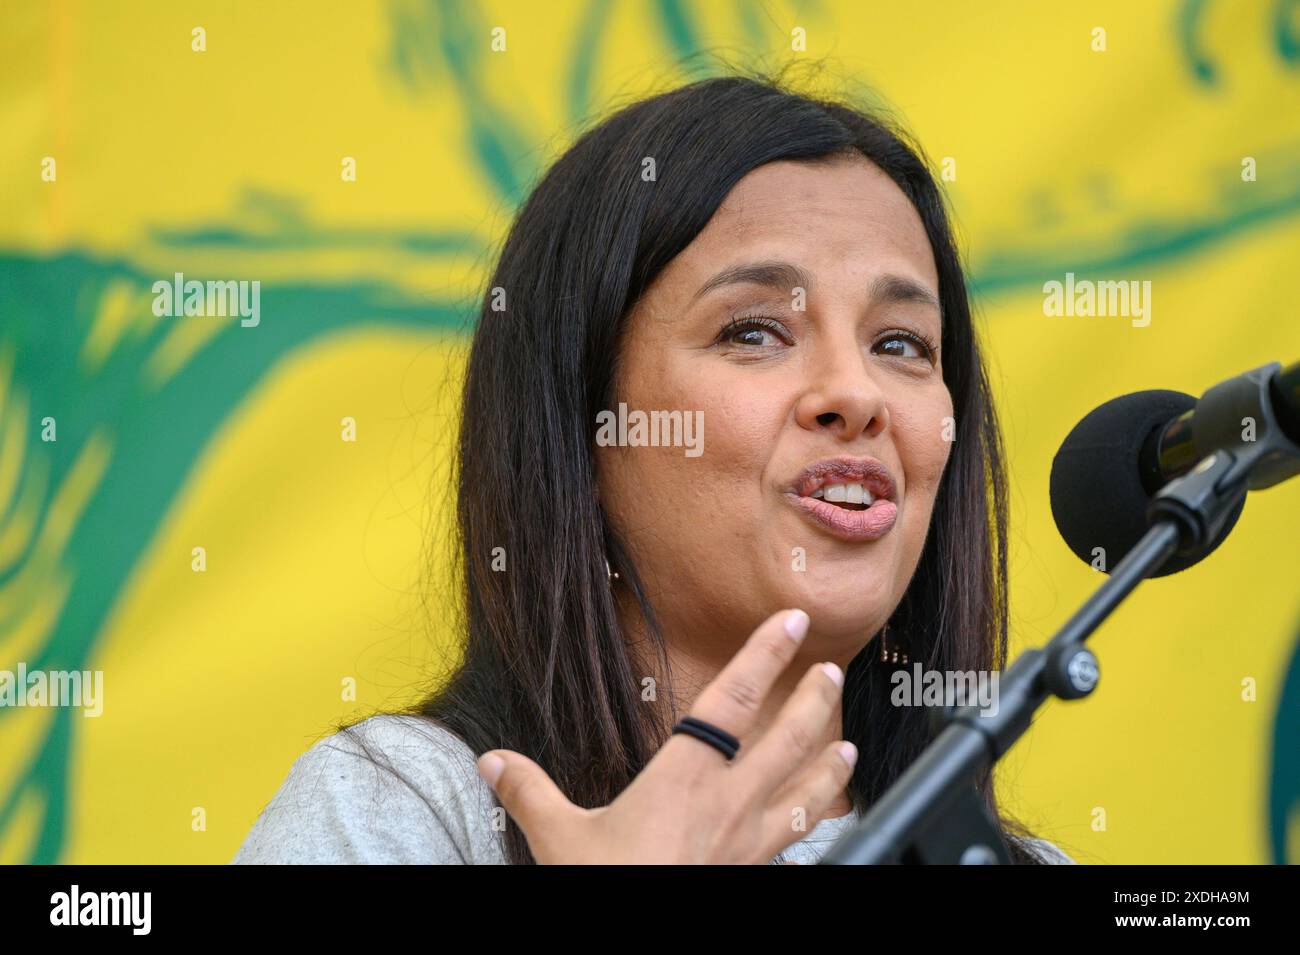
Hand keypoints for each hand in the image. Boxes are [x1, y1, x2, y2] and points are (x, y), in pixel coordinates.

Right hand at [475, 608, 856, 862]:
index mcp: (683, 778)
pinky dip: (814, 825)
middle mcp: (727, 805)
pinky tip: (820, 821)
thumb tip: (492, 762)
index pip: (733, 700)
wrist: (638, 945)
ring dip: (829, 767)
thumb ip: (529, 792)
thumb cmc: (607, 886)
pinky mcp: (751, 873)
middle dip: (812, 699)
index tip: (788, 622)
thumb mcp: (558, 838)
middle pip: (785, 739)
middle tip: (831, 669)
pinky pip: (794, 842)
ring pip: (804, 794)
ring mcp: (746, 844)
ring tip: (847, 745)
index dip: (763, 655)